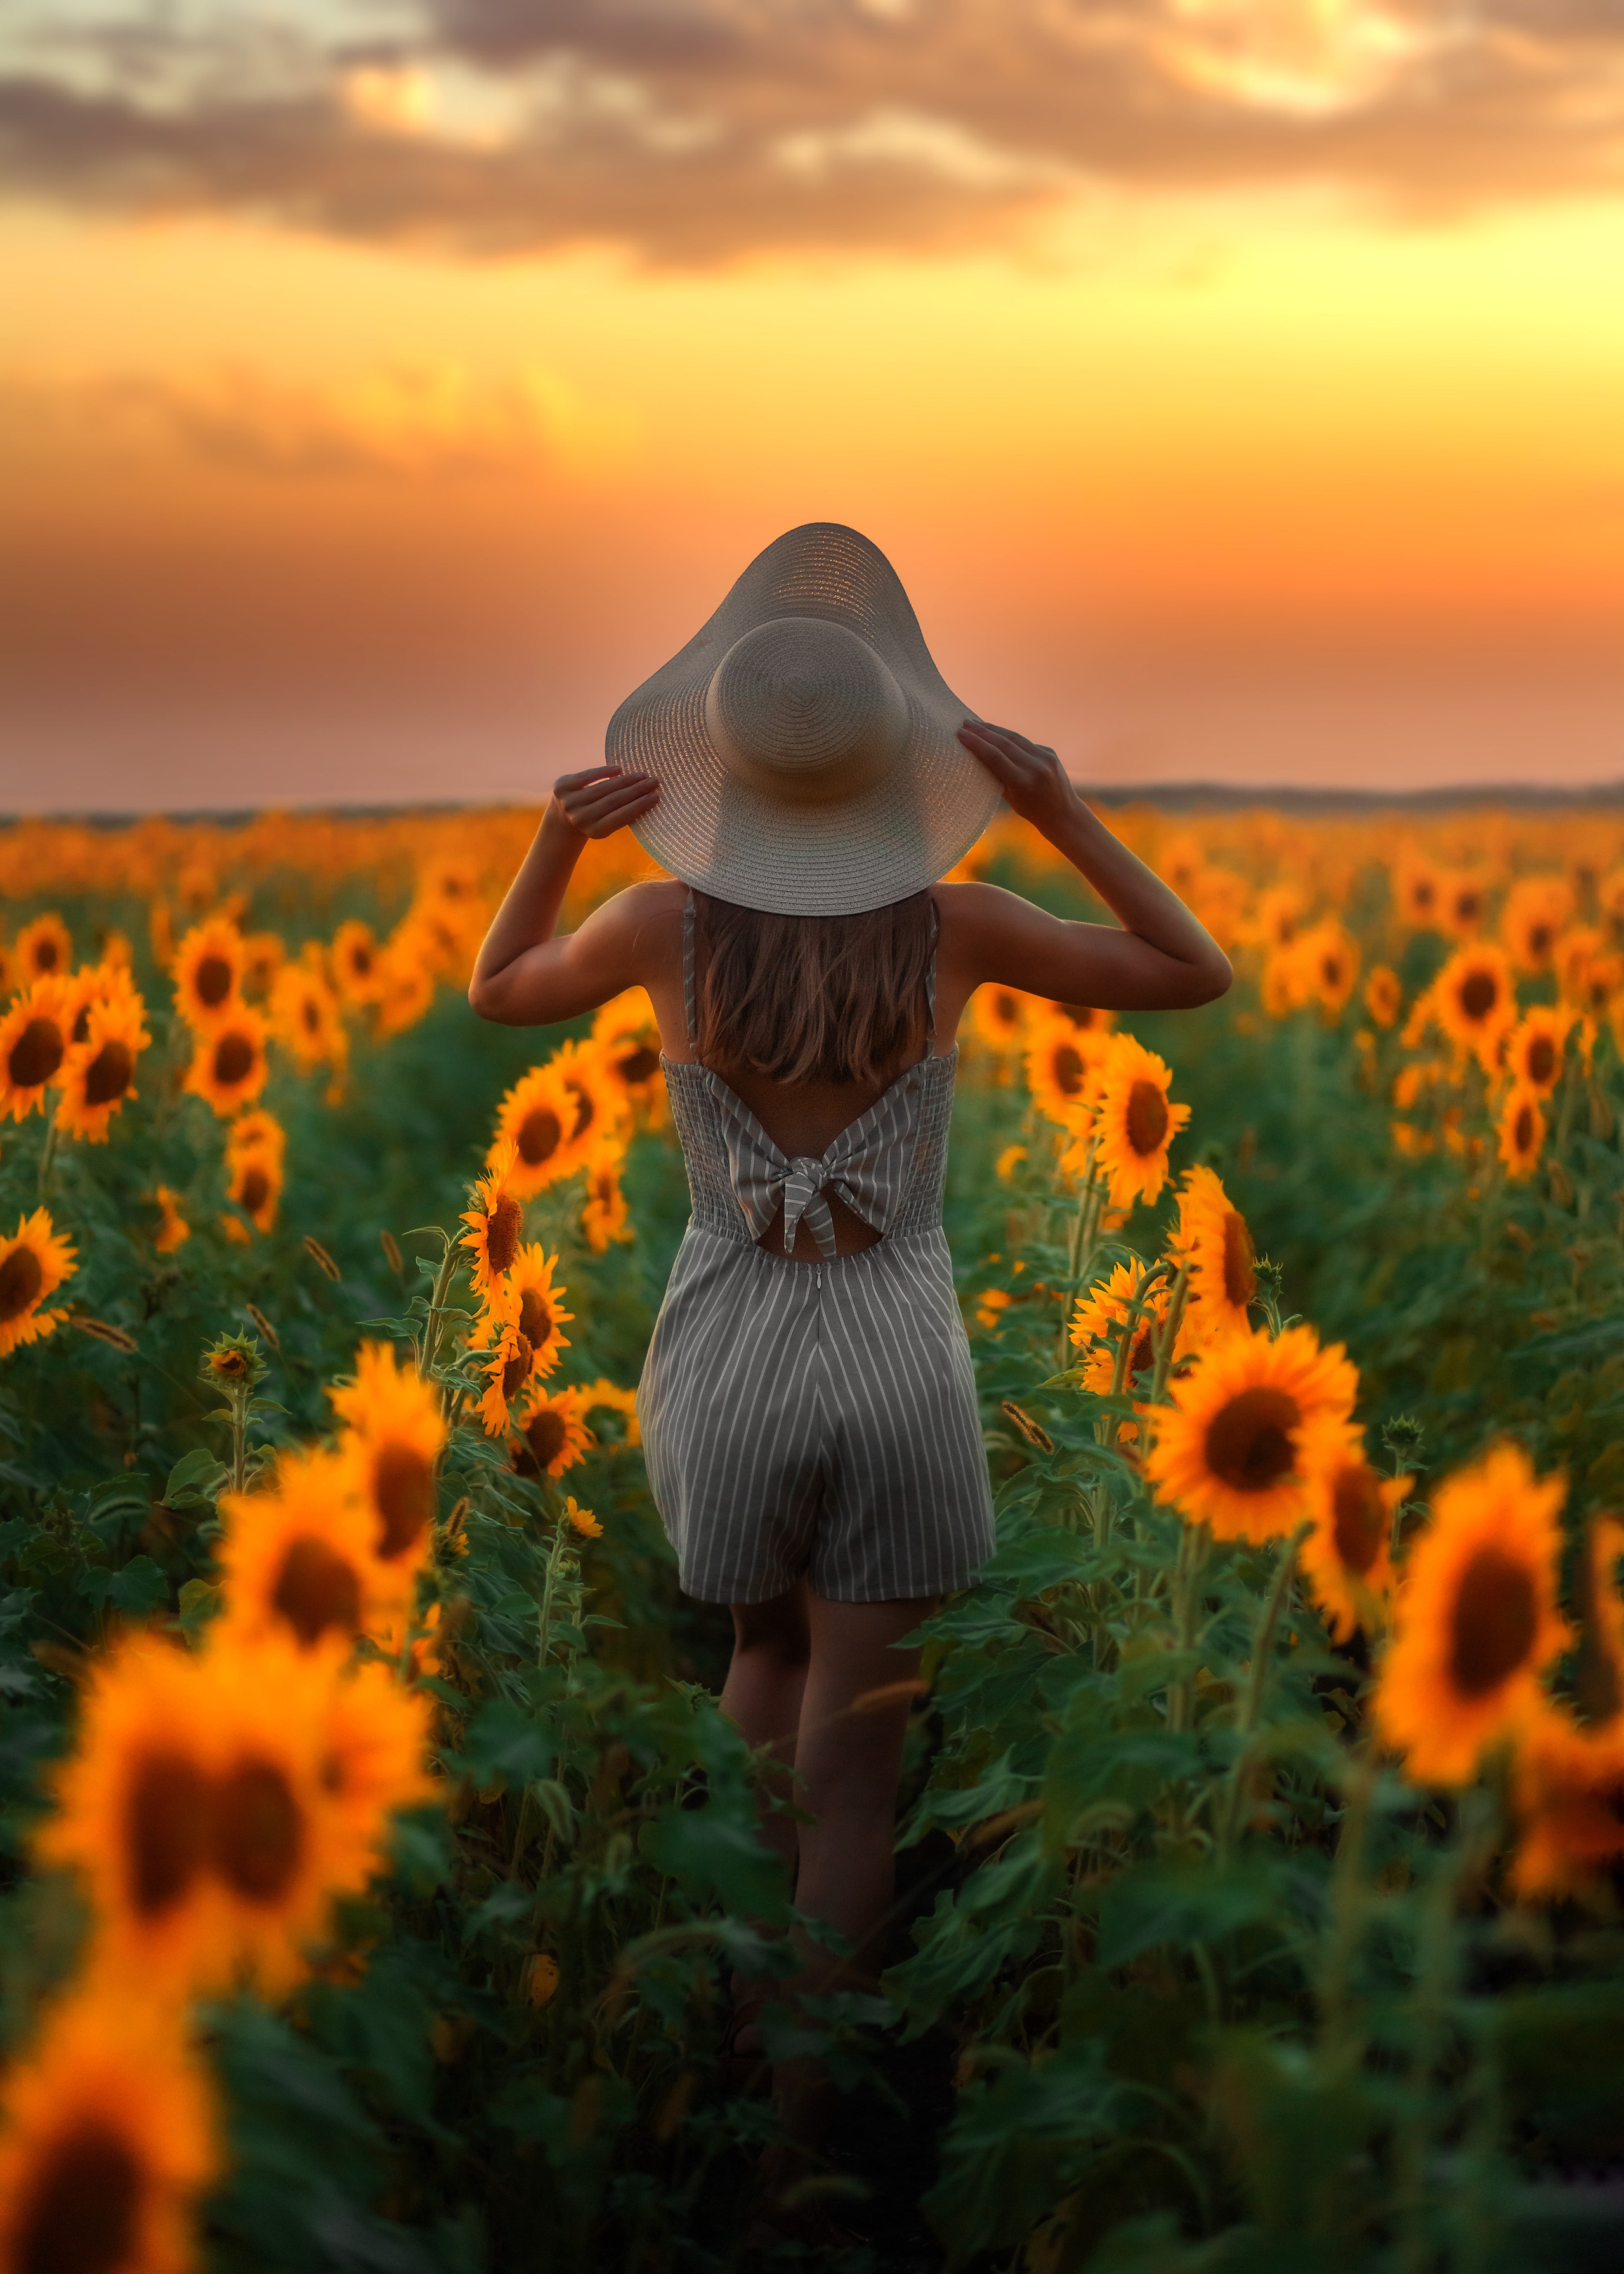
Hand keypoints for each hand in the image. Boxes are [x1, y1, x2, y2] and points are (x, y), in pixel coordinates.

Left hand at [547, 766, 659, 841]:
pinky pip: (587, 776)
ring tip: (641, 775)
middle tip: (654, 782)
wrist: (562, 818)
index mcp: (594, 831)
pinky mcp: (562, 787)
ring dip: (625, 780)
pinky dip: (604, 771)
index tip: (656, 796)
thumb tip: (649, 797)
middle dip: (637, 790)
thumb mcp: (606, 823)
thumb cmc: (594, 819)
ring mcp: (569, 802)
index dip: (640, 806)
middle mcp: (580, 818)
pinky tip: (619, 769)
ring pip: (603, 788)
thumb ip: (621, 814)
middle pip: (614, 800)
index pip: (622, 816)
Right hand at [957, 722, 1082, 838]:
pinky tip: (997, 734)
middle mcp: (1035, 766)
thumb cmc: (1031, 811)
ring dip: (994, 730)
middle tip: (965, 723)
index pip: (994, 756)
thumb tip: (979, 754)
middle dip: (982, 731)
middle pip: (1003, 742)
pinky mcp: (1050, 752)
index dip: (976, 743)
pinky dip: (1009, 738)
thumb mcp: (1010, 797)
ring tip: (977, 724)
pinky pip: (1025, 743)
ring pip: (1015, 738)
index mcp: (1022, 781)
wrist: (1063, 813)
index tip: (961, 733)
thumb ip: (997, 776)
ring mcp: (1045, 757)